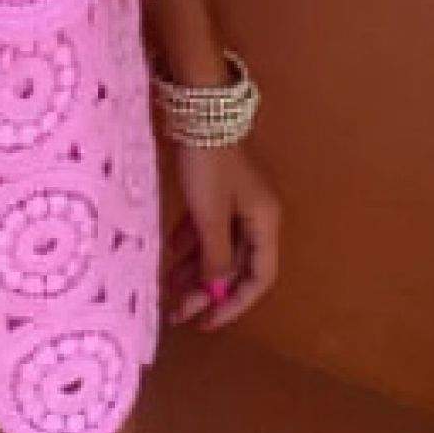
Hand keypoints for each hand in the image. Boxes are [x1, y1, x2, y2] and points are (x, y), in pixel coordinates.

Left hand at [163, 141, 280, 331]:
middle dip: (207, 290)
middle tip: (177, 312)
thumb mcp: (210, 214)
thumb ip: (215, 255)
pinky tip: (170, 252)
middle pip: (236, 264)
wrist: (200, 109)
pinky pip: (207, 225)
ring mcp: (237, 200)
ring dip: (195, 268)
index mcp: (265, 223)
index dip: (235, 304)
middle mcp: (257, 215)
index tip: (206, 322)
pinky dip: (191, 241)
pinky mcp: (217, 187)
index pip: (259, 278)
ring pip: (219, 246)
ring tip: (168, 288)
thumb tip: (216, 289)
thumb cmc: (209, 164)